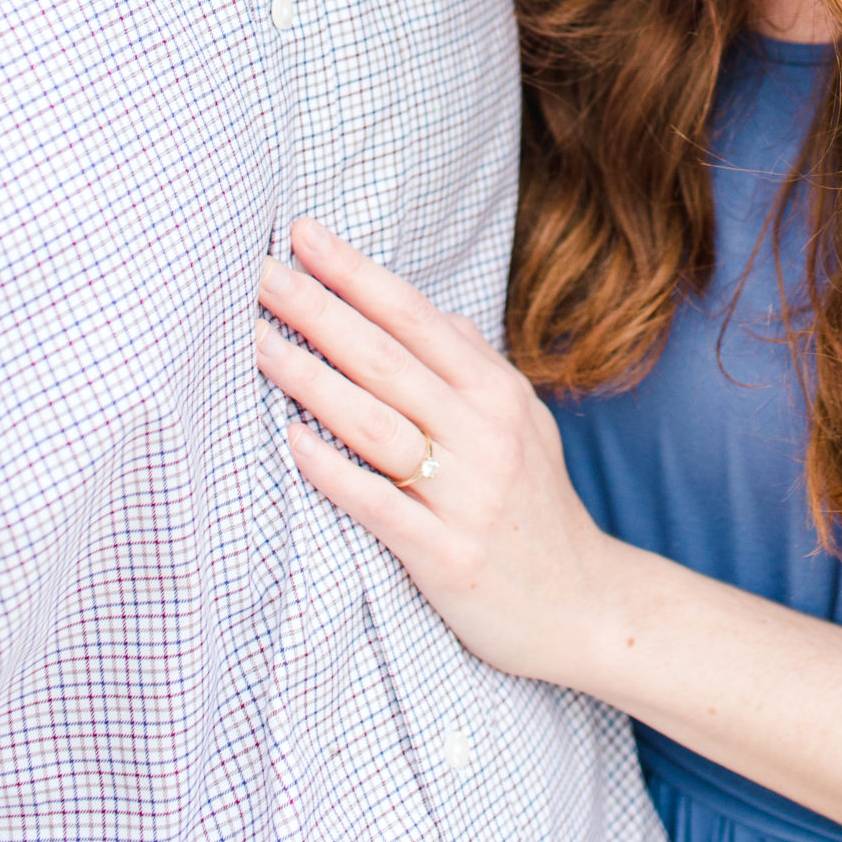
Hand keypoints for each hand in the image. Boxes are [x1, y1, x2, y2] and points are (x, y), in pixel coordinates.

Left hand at [255, 219, 621, 684]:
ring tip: (256, 342)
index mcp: (498, 392)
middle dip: (317, 309)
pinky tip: (291, 441)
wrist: (585, 608)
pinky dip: (333, 470)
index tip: (301, 234)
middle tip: (257, 271)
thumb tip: (429, 309)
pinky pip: (379, 504)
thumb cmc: (536, 510)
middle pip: (385, 358)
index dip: (355, 272)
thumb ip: (474, 364)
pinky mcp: (448, 554)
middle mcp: (486, 432)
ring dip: (310, 378)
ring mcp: (468, 493)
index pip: (414, 316)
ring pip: (376, 422)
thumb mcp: (522, 423)